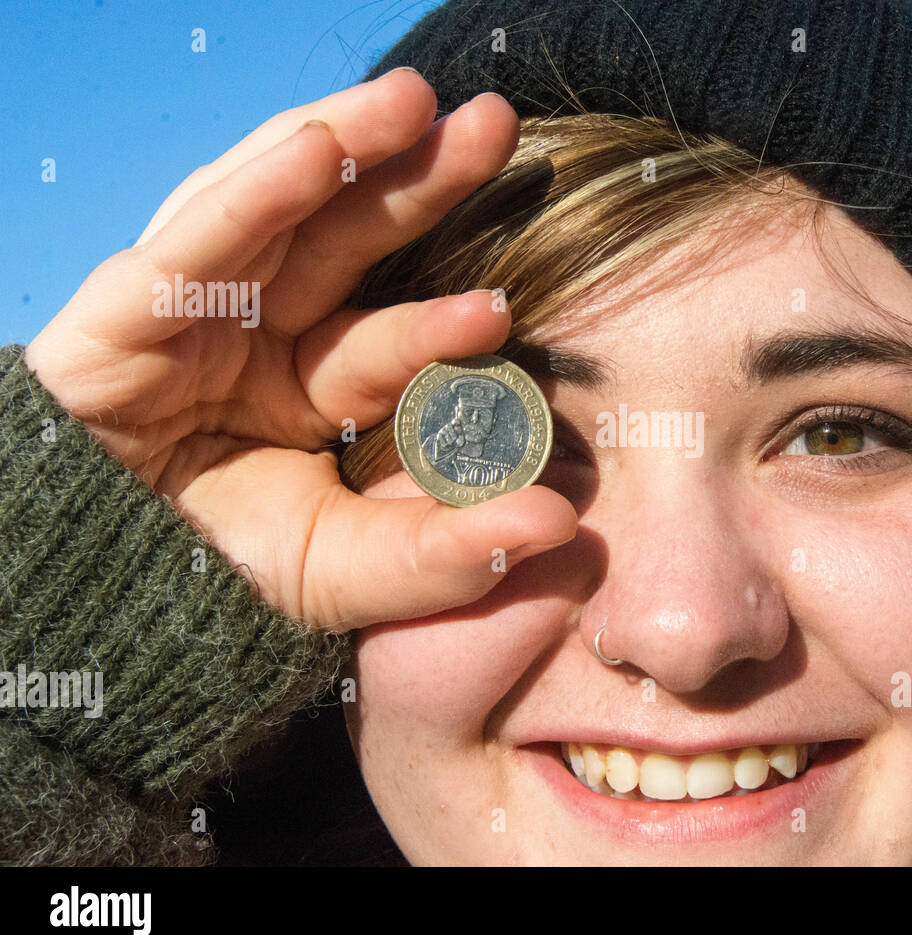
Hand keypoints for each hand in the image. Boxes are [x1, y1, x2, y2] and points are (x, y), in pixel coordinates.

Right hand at [23, 68, 577, 631]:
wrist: (91, 597)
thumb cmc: (215, 581)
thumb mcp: (341, 572)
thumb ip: (444, 555)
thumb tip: (561, 523)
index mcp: (313, 383)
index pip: (388, 339)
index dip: (441, 322)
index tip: (504, 307)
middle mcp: (261, 330)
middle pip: (348, 242)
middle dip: (418, 182)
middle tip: (495, 128)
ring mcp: (196, 308)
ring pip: (276, 210)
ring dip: (343, 146)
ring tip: (414, 101)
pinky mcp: (124, 307)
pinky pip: (196, 241)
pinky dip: (254, 193)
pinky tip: (319, 149)